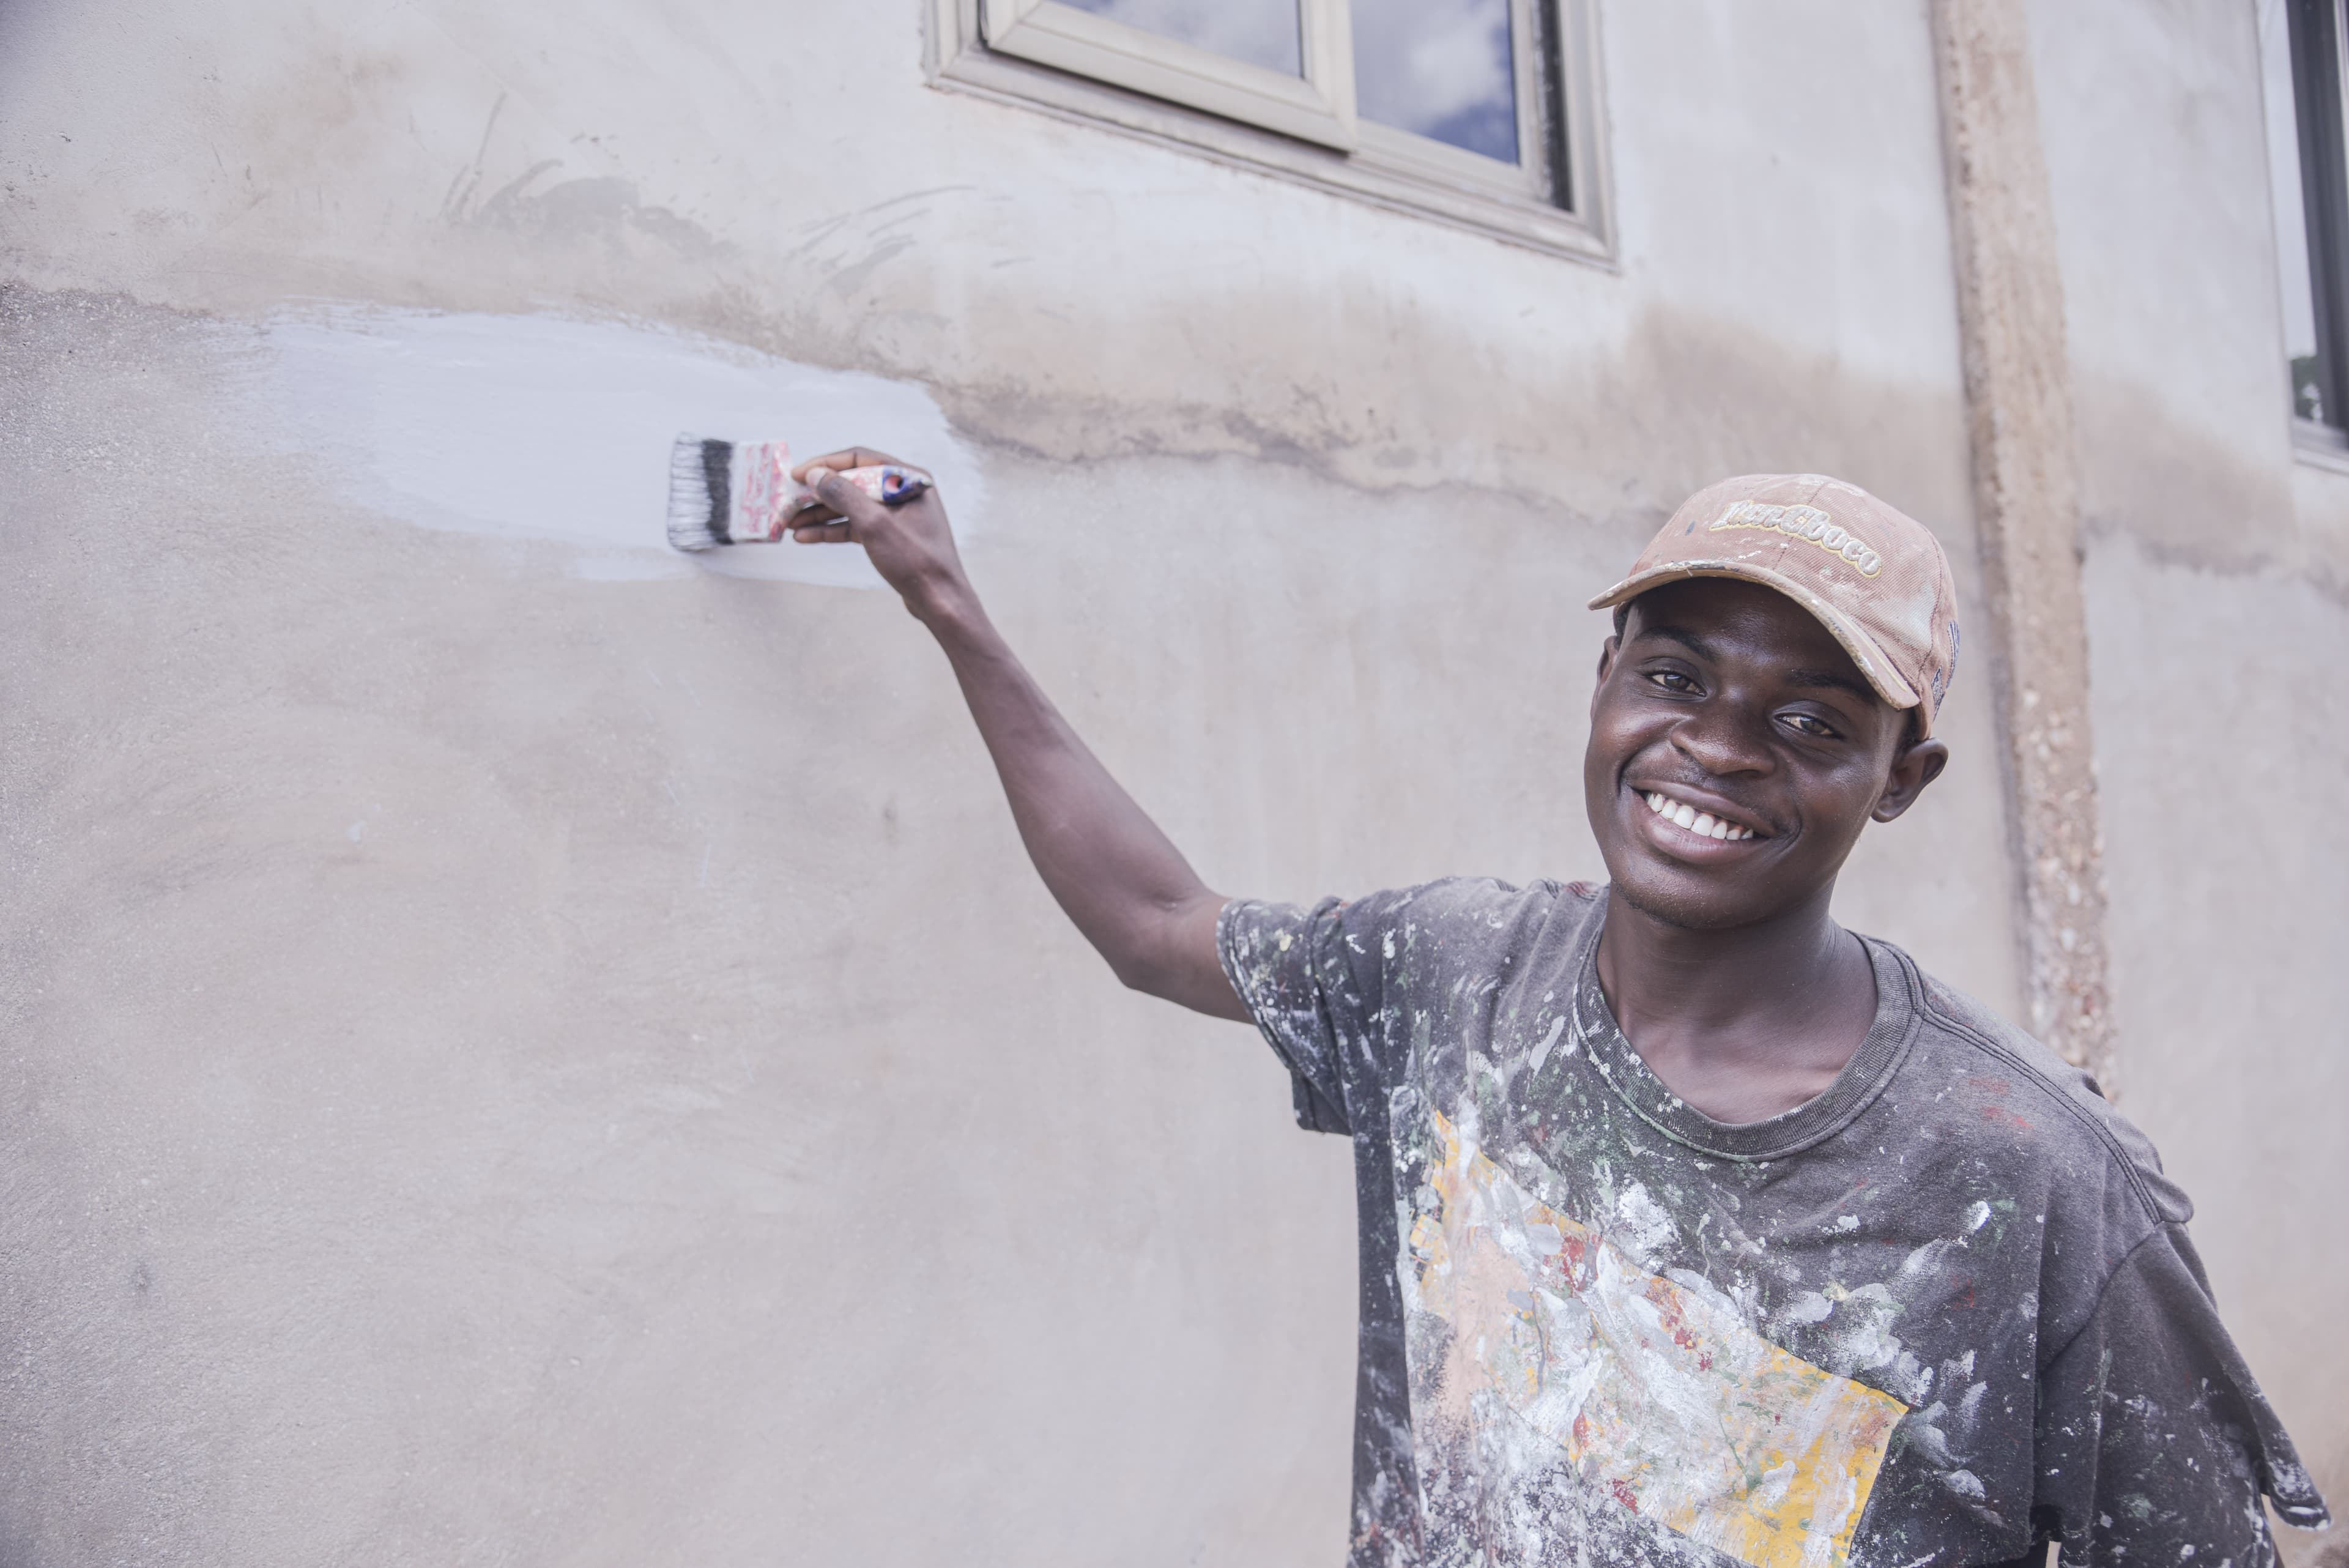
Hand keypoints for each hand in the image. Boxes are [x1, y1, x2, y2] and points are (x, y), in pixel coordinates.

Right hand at [788, 448, 968, 620]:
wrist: (940, 601)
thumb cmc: (916, 561)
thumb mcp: (874, 524)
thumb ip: (844, 495)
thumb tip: (816, 475)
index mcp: (907, 479)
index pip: (859, 459)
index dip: (825, 465)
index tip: (797, 475)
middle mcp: (902, 491)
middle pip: (851, 483)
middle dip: (817, 494)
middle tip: (787, 502)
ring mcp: (895, 514)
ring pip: (850, 507)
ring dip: (819, 515)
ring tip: (788, 523)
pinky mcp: (889, 535)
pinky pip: (854, 526)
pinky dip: (831, 531)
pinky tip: (805, 537)